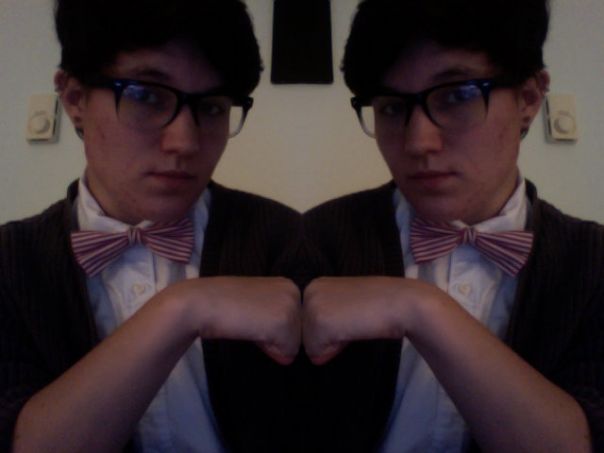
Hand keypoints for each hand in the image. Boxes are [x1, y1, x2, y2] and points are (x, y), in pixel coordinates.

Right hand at [164, 276, 301, 363]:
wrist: (201, 302)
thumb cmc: (225, 307)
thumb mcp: (258, 309)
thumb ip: (276, 324)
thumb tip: (290, 355)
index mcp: (289, 286)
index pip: (296, 326)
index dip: (271, 330)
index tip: (251, 315)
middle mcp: (294, 291)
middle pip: (298, 336)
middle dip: (273, 338)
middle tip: (248, 320)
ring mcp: (290, 304)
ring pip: (294, 346)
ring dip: (270, 344)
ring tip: (248, 323)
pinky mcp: (283, 320)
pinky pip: (287, 352)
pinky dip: (268, 349)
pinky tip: (250, 329)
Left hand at [302, 276, 422, 363]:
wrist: (401, 302)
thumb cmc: (377, 308)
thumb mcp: (344, 308)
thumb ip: (327, 323)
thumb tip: (313, 354)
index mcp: (314, 286)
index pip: (307, 326)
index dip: (331, 330)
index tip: (351, 315)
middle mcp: (308, 291)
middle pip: (304, 336)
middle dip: (329, 339)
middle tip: (354, 321)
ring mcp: (312, 305)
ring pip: (309, 346)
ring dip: (333, 344)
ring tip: (354, 324)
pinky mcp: (320, 321)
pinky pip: (316, 352)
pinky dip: (335, 349)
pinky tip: (353, 330)